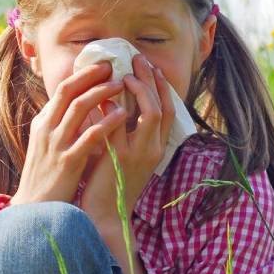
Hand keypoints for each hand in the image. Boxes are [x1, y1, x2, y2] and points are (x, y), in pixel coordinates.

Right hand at [10, 62, 128, 205]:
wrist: (36, 210)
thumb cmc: (47, 178)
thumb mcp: (47, 146)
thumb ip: (60, 125)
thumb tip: (78, 105)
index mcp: (42, 123)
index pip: (62, 89)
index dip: (83, 74)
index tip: (102, 64)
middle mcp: (46, 129)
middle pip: (68, 92)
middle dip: (91, 75)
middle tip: (113, 65)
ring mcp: (56, 145)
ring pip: (78, 109)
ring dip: (101, 93)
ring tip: (121, 84)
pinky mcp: (68, 162)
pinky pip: (89, 136)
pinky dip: (106, 122)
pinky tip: (122, 114)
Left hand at [79, 54, 175, 227]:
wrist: (104, 214)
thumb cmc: (111, 182)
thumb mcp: (126, 154)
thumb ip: (125, 129)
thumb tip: (114, 98)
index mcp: (157, 148)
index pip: (169, 110)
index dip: (162, 87)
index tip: (152, 67)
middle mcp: (153, 149)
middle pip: (162, 106)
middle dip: (152, 80)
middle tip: (139, 59)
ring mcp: (138, 153)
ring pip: (149, 112)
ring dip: (139, 88)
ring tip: (126, 72)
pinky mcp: (119, 157)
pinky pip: (120, 125)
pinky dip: (114, 106)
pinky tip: (105, 93)